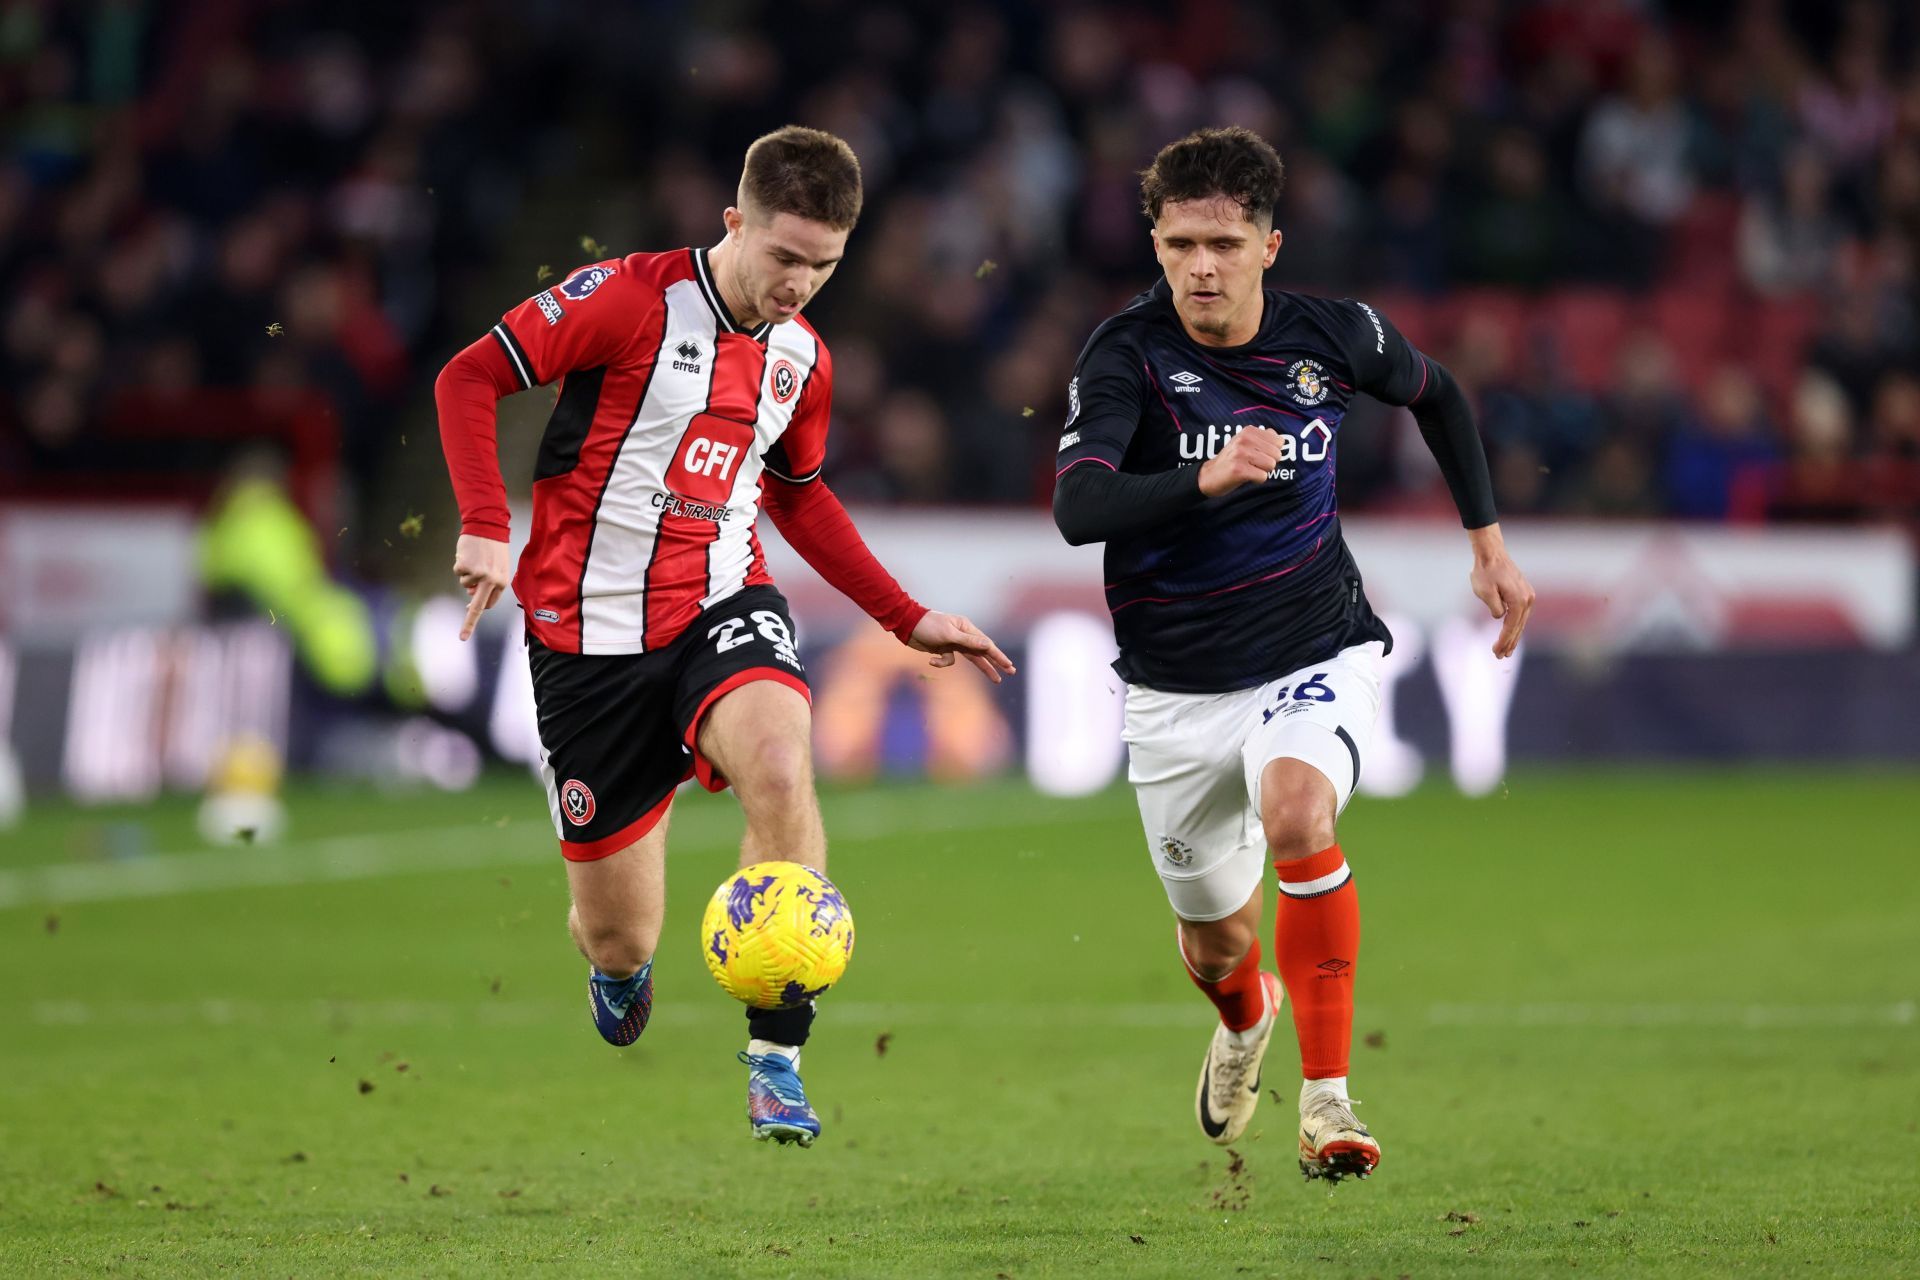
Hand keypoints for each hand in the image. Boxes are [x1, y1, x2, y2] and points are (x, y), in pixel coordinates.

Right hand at [453, 533, 511, 640]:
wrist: (487, 526)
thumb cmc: (492, 546)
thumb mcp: (497, 566)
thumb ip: (488, 582)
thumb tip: (471, 597)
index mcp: (502, 582)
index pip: (489, 603)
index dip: (478, 609)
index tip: (469, 622)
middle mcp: (491, 581)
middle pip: (478, 607)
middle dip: (469, 624)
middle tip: (462, 637)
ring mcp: (478, 574)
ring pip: (464, 584)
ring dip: (465, 574)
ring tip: (474, 559)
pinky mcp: (466, 566)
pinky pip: (458, 571)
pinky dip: (459, 564)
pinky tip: (467, 554)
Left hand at [907, 611, 1016, 682]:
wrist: (907, 626)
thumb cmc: (928, 626)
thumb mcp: (949, 634)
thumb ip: (969, 641)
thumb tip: (989, 645)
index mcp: (966, 628)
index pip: (986, 644)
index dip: (998, 656)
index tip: (1009, 666)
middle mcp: (963, 635)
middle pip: (983, 652)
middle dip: (997, 663)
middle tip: (1011, 671)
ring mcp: (954, 643)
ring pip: (971, 659)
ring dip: (983, 669)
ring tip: (997, 679)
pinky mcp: (944, 650)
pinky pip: (948, 661)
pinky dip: (941, 663)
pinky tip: (932, 660)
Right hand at [1197, 426, 1285, 496]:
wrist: (1209, 475)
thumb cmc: (1231, 460)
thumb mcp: (1245, 443)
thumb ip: (1263, 438)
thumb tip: (1280, 438)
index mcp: (1248, 431)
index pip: (1279, 441)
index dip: (1271, 452)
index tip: (1257, 455)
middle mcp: (1244, 440)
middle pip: (1277, 454)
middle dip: (1268, 463)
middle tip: (1252, 464)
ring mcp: (1241, 454)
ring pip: (1271, 465)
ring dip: (1262, 471)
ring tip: (1248, 470)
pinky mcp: (1239, 470)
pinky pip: (1263, 477)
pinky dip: (1257, 480)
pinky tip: (1245, 477)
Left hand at [1466, 524, 1534, 658]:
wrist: (1492, 554)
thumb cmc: (1485, 572)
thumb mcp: (1485, 592)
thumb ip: (1494, 608)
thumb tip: (1500, 618)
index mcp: (1519, 601)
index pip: (1511, 627)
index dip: (1503, 641)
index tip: (1495, 652)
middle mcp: (1528, 599)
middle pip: (1518, 627)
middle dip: (1508, 643)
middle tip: (1499, 657)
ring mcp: (1528, 596)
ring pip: (1521, 622)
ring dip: (1513, 637)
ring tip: (1506, 651)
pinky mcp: (1525, 593)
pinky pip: (1521, 615)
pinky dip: (1515, 625)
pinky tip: (1511, 634)